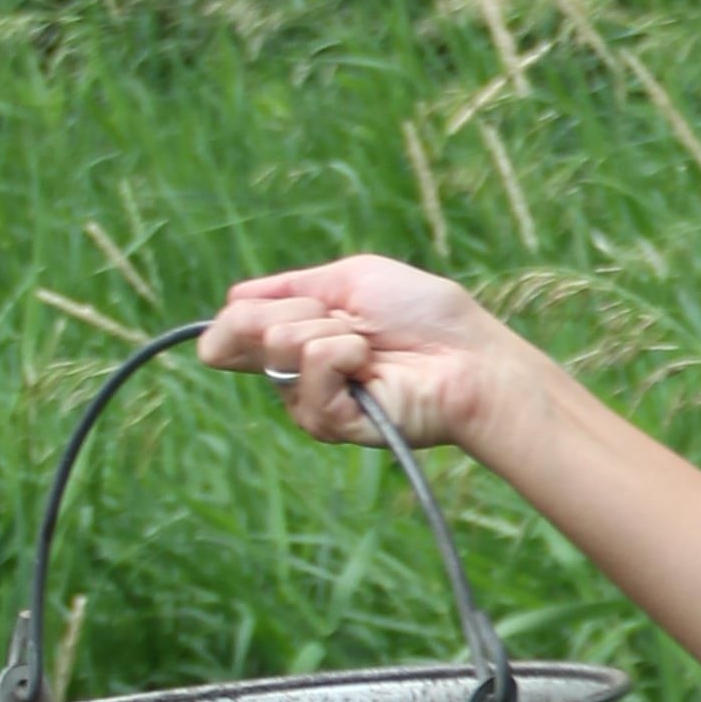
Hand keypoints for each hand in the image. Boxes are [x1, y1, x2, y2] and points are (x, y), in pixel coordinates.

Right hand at [199, 256, 524, 456]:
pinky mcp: (327, 422)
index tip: (268, 307)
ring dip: (332, 328)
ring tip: (371, 346)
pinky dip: (344, 353)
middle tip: (353, 321)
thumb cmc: (426, 316)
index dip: (236, 316)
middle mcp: (295, 372)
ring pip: (279, 342)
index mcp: (298, 337)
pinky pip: (309, 367)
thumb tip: (230, 301)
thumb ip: (290, 287)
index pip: (231, 330)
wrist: (470, 357)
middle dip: (301, 307)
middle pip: (241, 329)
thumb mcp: (353, 279)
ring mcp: (308, 399)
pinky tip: (372, 366)